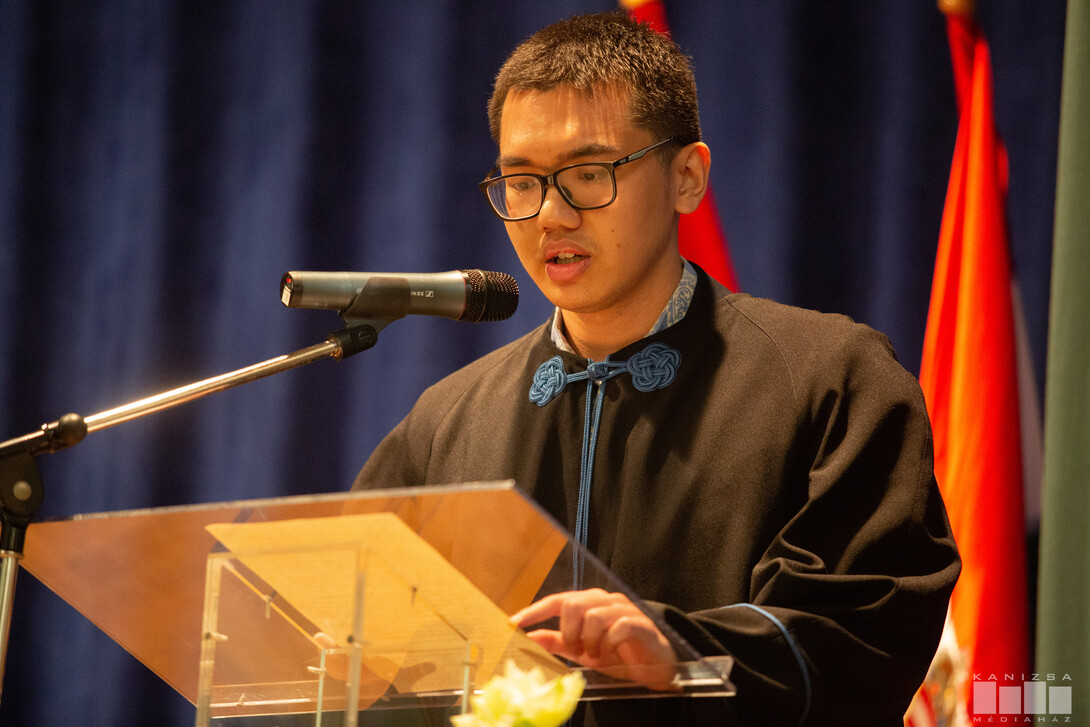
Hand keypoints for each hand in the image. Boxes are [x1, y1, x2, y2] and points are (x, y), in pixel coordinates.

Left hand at [510, 588, 678, 689]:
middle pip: (573, 604)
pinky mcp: (640, 623)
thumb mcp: (581, 650)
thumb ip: (555, 642)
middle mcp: (604, 600)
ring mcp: (623, 609)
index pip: (555, 601)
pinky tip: (613, 652)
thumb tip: (526, 638)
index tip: (512, 624)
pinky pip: (618, 627)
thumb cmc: (617, 653)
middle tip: (577, 649)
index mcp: (588, 603)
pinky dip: (609, 644)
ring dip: (590, 641)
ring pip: (593, 616)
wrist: (655, 665)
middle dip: (569, 632)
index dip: (533, 612)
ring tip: (596, 654)